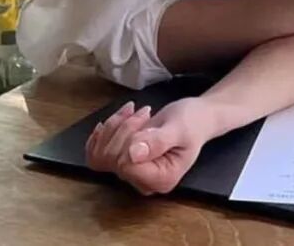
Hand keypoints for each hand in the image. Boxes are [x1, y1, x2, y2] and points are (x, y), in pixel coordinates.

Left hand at [85, 97, 213, 195]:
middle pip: (112, 160)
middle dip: (123, 128)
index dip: (128, 139)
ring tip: (134, 110)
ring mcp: (132, 174)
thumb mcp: (179, 128)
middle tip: (144, 109)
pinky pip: (97, 156)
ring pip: (101, 156)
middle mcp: (144, 183)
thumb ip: (158, 142)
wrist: (196, 118)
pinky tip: (112, 120)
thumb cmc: (192, 121)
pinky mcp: (124, 164)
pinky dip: (101, 135)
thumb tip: (133, 154)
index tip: (145, 114)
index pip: (126, 166)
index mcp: (162, 180)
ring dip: (113, 127)